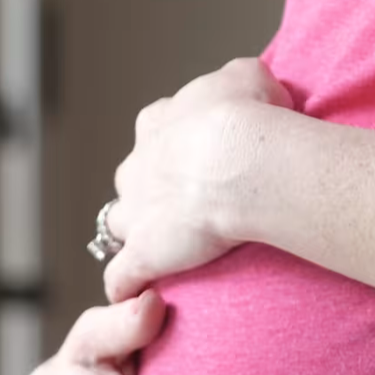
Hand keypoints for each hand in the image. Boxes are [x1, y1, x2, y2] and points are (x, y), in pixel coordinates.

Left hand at [103, 57, 293, 302]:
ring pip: (121, 227)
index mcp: (157, 124)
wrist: (239, 159)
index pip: (155, 131)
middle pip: (134, 180)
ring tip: (167, 254)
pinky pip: (122, 279)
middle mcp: (136, 167)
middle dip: (154, 191)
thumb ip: (242, 81)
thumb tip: (253, 87)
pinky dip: (129, 288)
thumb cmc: (249, 116)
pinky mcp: (142, 256)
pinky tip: (145, 298)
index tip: (202, 154)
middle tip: (193, 203)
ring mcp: (135, 214)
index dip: (176, 145)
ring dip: (138, 237)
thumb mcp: (250, 77)